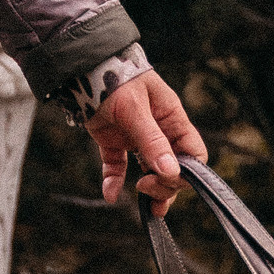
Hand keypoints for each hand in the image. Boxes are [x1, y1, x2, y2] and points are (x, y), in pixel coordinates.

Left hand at [93, 67, 204, 207]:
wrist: (80, 66)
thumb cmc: (114, 77)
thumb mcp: (134, 109)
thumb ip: (152, 140)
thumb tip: (171, 172)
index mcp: (171, 119)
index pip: (193, 153)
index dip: (186, 172)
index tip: (167, 179)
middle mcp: (157, 131)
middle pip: (172, 167)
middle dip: (166, 185)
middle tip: (147, 189)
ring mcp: (135, 137)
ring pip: (149, 171)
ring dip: (149, 190)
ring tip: (147, 208)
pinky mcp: (112, 142)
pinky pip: (118, 167)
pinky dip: (114, 182)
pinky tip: (110, 195)